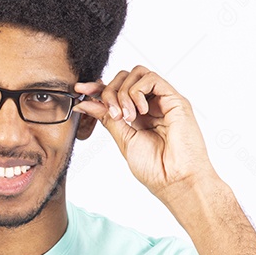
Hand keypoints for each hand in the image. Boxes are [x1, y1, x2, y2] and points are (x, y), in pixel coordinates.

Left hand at [72, 66, 220, 204]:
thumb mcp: (123, 139)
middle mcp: (151, 105)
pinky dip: (138, 92)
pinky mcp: (175, 99)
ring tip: (126, 116)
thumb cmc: (154, 168)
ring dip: (123, 92)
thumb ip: (107, 118)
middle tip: (112, 113)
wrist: (174, 180)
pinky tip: (139, 112)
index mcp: (138, 116)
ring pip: (137, 73)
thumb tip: (86, 103)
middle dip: (109, 90)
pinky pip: (152, 78)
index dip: (97, 87)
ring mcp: (163, 101)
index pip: (116, 91)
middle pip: (125, 78)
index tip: (80, 89)